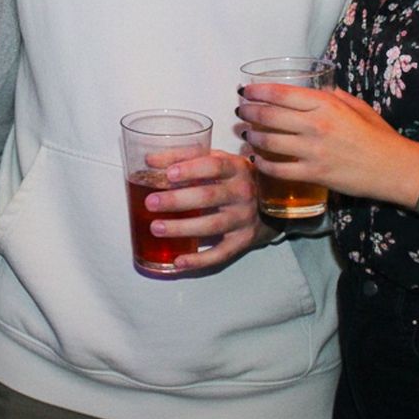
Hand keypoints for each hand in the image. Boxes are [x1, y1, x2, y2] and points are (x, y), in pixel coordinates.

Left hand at [141, 147, 264, 271]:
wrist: (269, 203)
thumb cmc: (232, 178)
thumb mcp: (215, 160)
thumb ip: (183, 157)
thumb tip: (149, 160)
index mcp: (236, 168)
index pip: (214, 166)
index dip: (191, 170)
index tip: (169, 174)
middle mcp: (243, 193)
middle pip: (209, 197)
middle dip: (177, 200)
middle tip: (151, 202)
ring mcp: (244, 218)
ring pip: (212, 226)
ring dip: (182, 228)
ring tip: (155, 228)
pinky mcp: (243, 241)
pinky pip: (220, 253)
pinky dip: (199, 260)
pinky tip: (178, 261)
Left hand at [236, 84, 418, 207]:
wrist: (395, 168)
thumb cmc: (378, 135)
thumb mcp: (357, 106)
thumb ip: (333, 96)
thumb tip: (315, 87)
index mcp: (326, 104)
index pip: (281, 94)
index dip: (257, 92)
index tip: (245, 91)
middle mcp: (316, 125)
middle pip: (269, 116)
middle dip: (248, 113)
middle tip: (240, 112)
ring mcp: (314, 151)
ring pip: (269, 141)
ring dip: (252, 137)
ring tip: (246, 134)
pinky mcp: (315, 174)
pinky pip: (279, 169)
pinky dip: (263, 164)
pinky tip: (257, 160)